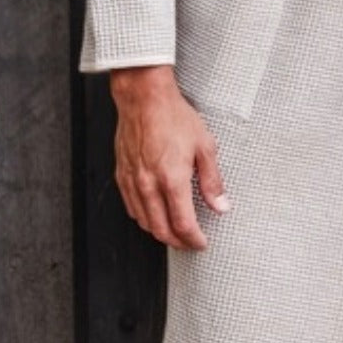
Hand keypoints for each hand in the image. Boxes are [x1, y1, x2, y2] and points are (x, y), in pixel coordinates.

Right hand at [111, 65, 229, 249]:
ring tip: (175, 233)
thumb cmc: (174, 116)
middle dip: (178, 242)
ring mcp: (133, 182)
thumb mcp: (205, 146)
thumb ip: (212, 180)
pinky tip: (154, 215)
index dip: (193, 239)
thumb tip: (220, 204)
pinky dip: (144, 219)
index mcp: (172, 179)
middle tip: (190, 243)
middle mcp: (149, 185)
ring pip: (144, 222)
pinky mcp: (122, 176)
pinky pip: (132, 208)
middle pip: (161, 230)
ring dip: (160, 233)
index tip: (201, 242)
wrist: (145, 99)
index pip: (183, 224)